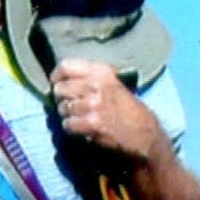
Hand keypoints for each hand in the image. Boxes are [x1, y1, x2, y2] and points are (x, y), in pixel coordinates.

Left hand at [49, 60, 167, 166]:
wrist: (144, 133)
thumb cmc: (128, 109)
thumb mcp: (114, 83)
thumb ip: (91, 78)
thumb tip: (61, 80)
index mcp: (101, 71)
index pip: (65, 66)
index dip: (56, 76)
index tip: (55, 83)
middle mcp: (96, 84)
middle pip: (60, 89)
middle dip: (61, 99)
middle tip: (70, 105)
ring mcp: (93, 104)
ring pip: (62, 108)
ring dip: (67, 115)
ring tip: (80, 118)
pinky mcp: (91, 123)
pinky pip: (67, 124)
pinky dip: (72, 128)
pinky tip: (82, 128)